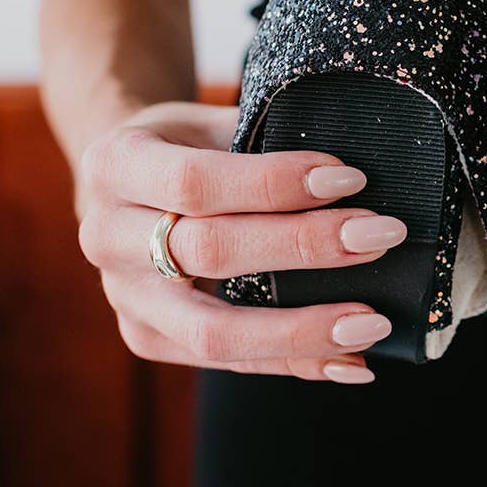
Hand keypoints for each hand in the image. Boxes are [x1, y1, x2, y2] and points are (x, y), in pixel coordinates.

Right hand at [76, 100, 407, 383]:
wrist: (123, 184)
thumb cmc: (187, 144)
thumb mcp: (210, 122)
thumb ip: (267, 142)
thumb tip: (359, 178)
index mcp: (117, 165)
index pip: (195, 182)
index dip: (274, 183)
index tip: (350, 179)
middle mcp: (106, 236)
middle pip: (210, 252)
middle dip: (304, 246)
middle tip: (381, 237)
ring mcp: (124, 298)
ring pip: (213, 331)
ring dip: (301, 330)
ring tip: (373, 322)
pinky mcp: (147, 340)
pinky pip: (227, 363)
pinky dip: (295, 364)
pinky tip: (352, 361)